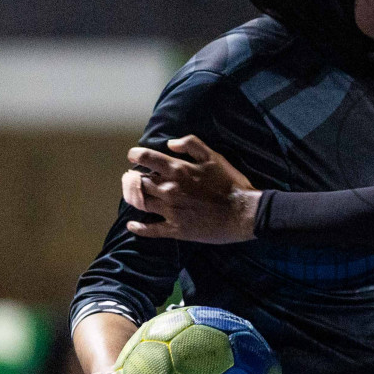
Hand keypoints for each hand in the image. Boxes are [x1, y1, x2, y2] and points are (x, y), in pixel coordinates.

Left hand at [121, 136, 259, 243]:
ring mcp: (171, 211)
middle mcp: (169, 189)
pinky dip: (139, 228)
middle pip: (139, 182)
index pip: (147, 159)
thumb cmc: (230, 183)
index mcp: (178, 170)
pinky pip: (151, 229)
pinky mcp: (176, 229)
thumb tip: (170, 143)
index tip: (133, 156)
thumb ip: (192, 145)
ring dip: (132, 198)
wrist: (243, 213)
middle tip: (131, 178)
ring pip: (141, 203)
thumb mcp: (214, 157)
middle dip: (132, 178)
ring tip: (130, 196)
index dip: (136, 155)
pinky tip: (132, 225)